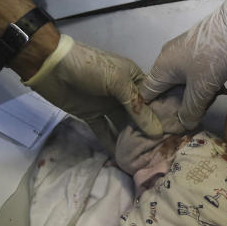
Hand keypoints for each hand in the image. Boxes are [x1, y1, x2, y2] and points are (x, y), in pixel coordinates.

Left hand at [25, 35, 162, 150]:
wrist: (50, 66)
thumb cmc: (89, 68)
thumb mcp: (118, 82)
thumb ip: (137, 107)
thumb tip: (157, 132)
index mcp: (134, 78)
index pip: (154, 99)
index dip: (164, 115)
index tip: (176, 134)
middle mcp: (123, 92)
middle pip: (140, 115)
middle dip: (149, 132)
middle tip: (162, 152)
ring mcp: (107, 105)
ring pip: (123, 125)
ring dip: (131, 140)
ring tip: (144, 159)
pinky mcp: (92, 115)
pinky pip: (105, 131)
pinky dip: (112, 144)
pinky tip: (122, 158)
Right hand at [141, 0, 226, 128]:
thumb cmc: (213, 57)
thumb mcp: (202, 89)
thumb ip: (190, 110)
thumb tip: (184, 124)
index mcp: (160, 68)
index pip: (147, 95)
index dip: (155, 112)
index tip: (167, 124)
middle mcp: (166, 59)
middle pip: (166, 90)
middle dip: (181, 104)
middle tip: (196, 114)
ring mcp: (180, 53)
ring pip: (182, 82)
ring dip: (194, 94)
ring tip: (212, 100)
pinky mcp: (194, 50)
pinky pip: (192, 73)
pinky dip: (201, 83)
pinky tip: (218, 88)